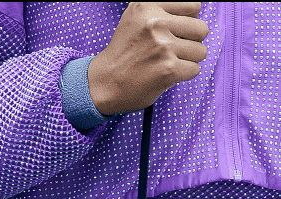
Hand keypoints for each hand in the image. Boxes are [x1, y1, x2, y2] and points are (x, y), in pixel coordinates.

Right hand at [88, 2, 208, 114]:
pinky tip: (163, 74)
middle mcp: (154, 22)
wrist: (104, 82)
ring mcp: (162, 46)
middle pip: (201, 29)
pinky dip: (182, 75)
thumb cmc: (124, 53)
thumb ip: (162, 9)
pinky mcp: (168, 68)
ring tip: (165, 62)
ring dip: (187, 60)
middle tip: (169, 50)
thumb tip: (194, 11)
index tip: (171, 31)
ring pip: (200, 51)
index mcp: (147, 6)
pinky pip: (194, 69)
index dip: (186, 22)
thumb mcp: (136, 18)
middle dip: (191, 42)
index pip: (194, 6)